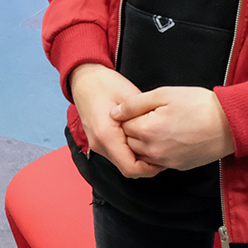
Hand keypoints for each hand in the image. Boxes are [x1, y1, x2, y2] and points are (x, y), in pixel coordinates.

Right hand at [69, 63, 163, 178]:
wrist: (84, 79)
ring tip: (153, 143)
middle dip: (146, 165)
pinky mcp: (99, 142)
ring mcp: (97, 144)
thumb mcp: (129, 96)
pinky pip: (117, 155)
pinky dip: (130, 152)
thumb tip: (160, 130)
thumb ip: (143, 116)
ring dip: (138, 159)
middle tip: (163, 151)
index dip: (149, 169)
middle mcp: (99, 144)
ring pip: (122, 163)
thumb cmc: (104, 83)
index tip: (163, 159)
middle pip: (127, 169)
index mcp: (106, 134)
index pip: (130, 167)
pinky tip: (141, 139)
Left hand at [114, 86, 234, 171]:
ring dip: (144, 141)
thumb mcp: (164, 94)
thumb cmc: (197, 105)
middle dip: (134, 129)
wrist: (228, 124)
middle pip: (129, 141)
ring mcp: (165, 161)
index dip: (129, 114)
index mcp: (147, 130)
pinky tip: (169, 137)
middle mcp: (153, 151)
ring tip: (160, 126)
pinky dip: (157, 151)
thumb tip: (114, 113)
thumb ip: (135, 104)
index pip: (122, 125)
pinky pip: (157, 161)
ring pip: (141, 153)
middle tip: (149, 115)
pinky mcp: (176, 166)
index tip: (140, 107)